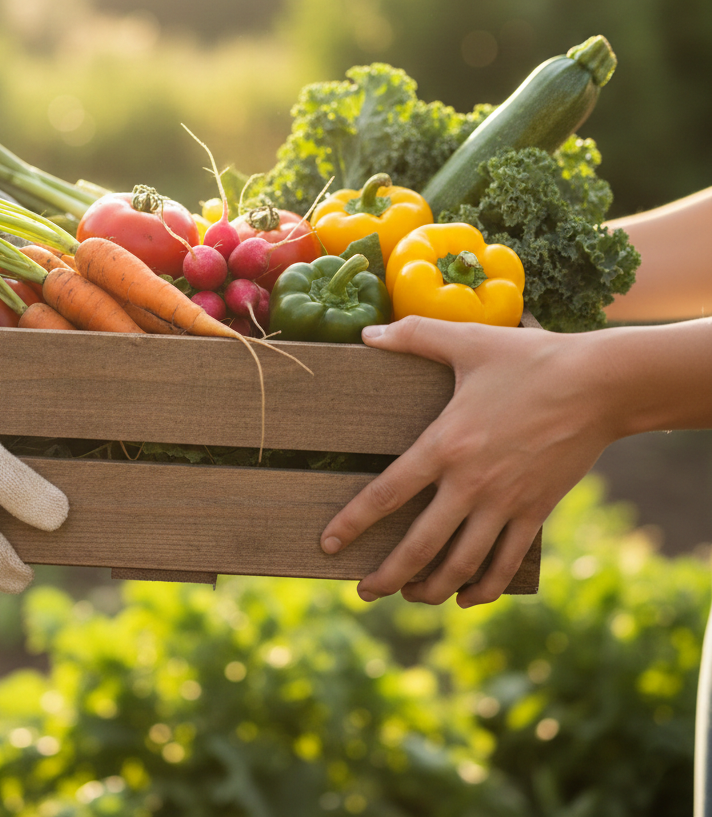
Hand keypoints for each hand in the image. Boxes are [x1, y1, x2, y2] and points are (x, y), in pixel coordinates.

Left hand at [319, 317, 614, 606]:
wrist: (600, 385)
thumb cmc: (530, 360)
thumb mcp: (467, 340)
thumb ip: (413, 334)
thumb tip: (367, 331)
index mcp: (445, 444)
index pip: (386, 494)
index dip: (353, 523)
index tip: (328, 543)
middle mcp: (471, 483)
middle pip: (420, 546)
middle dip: (387, 576)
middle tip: (364, 591)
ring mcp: (505, 503)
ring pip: (462, 564)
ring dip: (431, 589)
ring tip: (409, 596)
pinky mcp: (536, 512)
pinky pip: (506, 562)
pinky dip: (485, 587)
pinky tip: (467, 597)